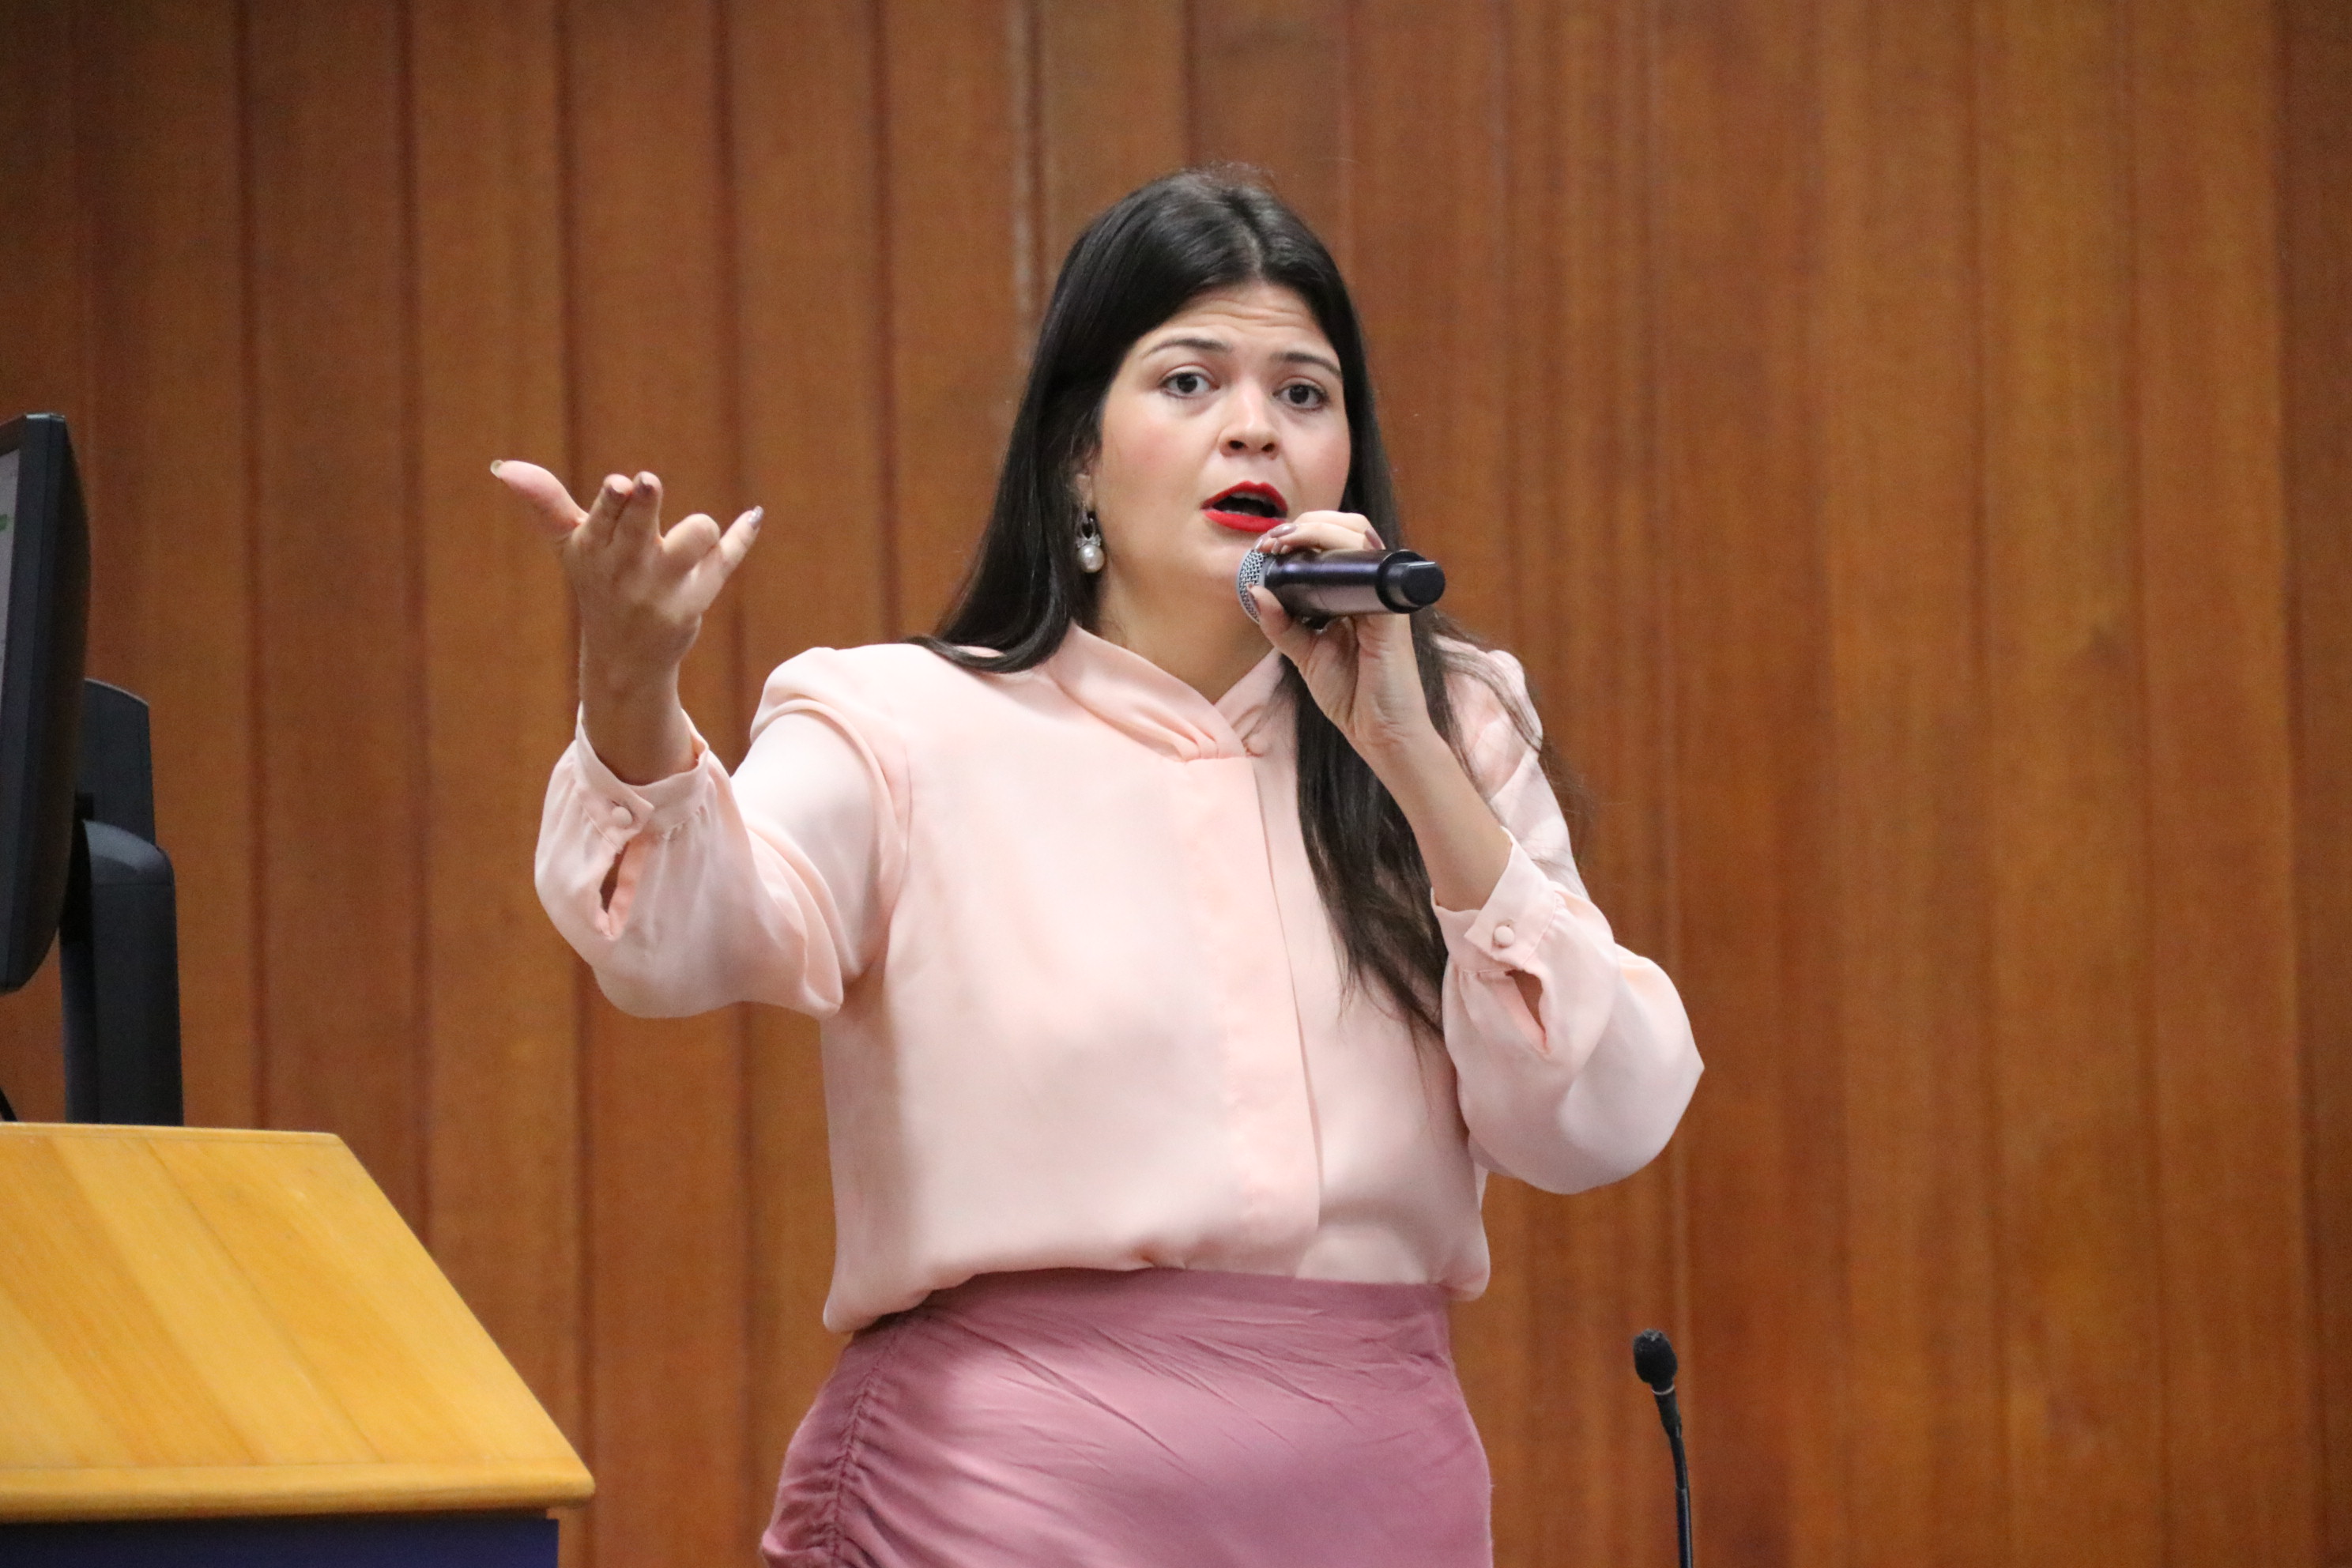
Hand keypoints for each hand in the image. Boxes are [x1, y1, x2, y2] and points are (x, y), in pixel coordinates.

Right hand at [493, 459, 760, 781]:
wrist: (622, 659)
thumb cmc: (597, 585)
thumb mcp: (570, 546)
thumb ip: (544, 502)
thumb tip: (504, 466)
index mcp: (594, 548)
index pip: (603, 517)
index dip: (613, 501)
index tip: (619, 484)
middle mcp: (626, 568)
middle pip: (640, 528)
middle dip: (644, 505)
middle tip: (647, 484)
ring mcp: (662, 588)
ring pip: (693, 540)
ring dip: (701, 528)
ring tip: (698, 533)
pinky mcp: (694, 601)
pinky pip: (725, 560)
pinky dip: (741, 537)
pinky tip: (753, 516)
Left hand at [1247, 511, 1438, 764]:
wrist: (1380, 733)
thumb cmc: (1352, 694)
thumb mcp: (1305, 654)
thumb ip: (1281, 624)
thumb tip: (1255, 590)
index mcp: (1355, 594)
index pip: (1336, 544)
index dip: (1303, 533)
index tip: (1267, 546)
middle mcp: (1372, 588)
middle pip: (1350, 528)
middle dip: (1307, 524)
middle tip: (1272, 542)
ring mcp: (1383, 596)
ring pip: (1359, 536)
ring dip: (1317, 530)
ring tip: (1283, 544)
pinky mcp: (1389, 611)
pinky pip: (1368, 567)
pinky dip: (1336, 550)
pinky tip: (1307, 557)